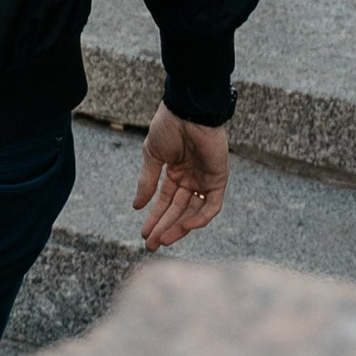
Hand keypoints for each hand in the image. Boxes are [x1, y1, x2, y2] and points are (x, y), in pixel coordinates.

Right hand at [133, 107, 228, 250]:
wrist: (187, 111)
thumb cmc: (169, 126)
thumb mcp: (152, 156)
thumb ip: (147, 181)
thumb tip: (136, 206)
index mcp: (176, 172)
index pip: (165, 201)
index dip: (155, 218)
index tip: (143, 234)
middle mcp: (191, 179)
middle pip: (178, 210)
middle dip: (164, 227)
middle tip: (151, 244)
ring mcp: (205, 180)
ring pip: (193, 212)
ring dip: (179, 227)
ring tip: (163, 240)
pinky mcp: (218, 179)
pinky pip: (212, 205)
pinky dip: (200, 218)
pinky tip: (184, 226)